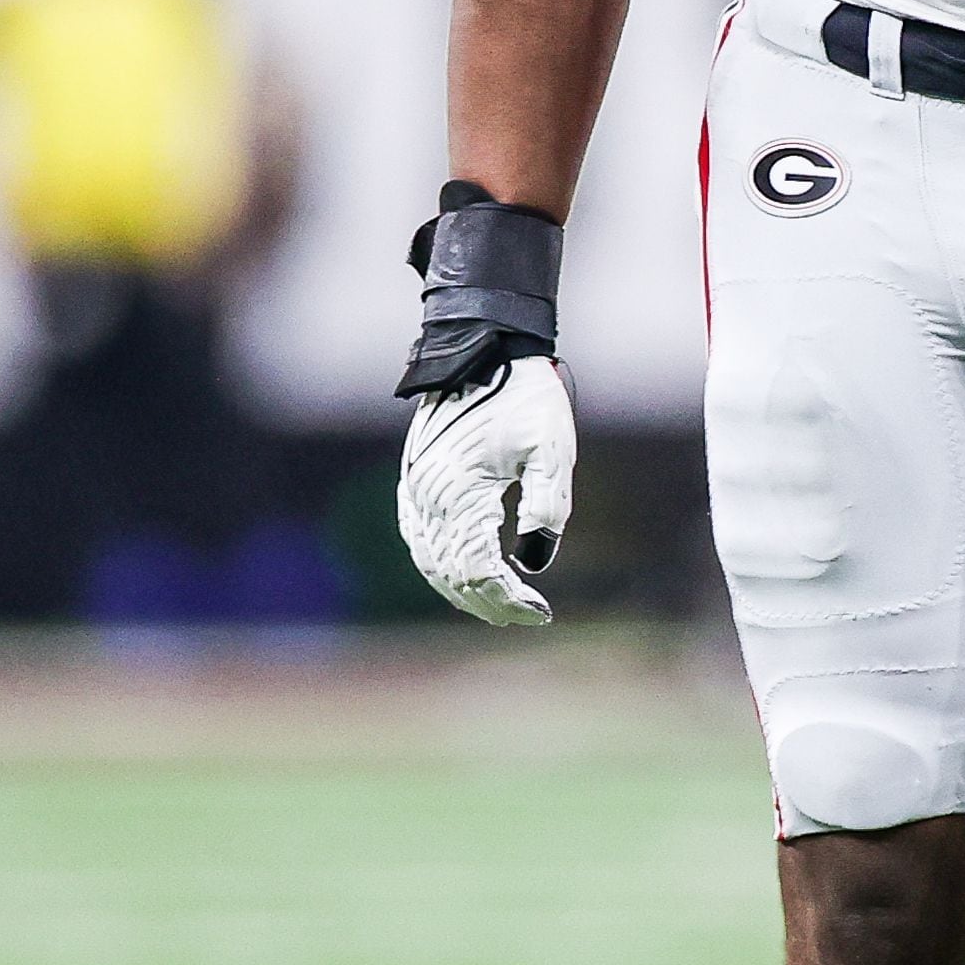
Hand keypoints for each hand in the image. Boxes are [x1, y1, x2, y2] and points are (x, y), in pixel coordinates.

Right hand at [397, 354, 576, 625]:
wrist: (484, 347)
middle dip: (488, 603)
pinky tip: (461, 576)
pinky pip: (417, 539)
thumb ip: (548, 507)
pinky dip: (439, 566)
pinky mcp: (413, 480)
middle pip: (450, 574)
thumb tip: (533, 562)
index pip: (478, 571)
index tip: (541, 612)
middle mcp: (428, 497)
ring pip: (429, 561)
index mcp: (461, 492)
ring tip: (498, 606)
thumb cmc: (525, 396)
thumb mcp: (551, 450)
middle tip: (525, 616)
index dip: (509, 599)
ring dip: (461, 590)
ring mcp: (414, 489)